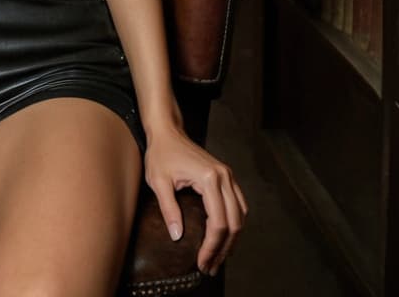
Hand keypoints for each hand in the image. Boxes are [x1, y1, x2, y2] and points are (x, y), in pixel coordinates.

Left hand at [143, 125, 246, 276]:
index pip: (218, 222)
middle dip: (223, 249)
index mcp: (209, 178)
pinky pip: (238, 205)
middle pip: (234, 223)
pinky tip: (223, 237)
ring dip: (231, 239)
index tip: (202, 263)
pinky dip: (234, 224)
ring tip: (217, 257)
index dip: (212, 247)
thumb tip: (178, 237)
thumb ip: (169, 209)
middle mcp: (224, 177)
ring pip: (240, 216)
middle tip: (210, 267)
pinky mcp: (226, 176)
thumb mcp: (158, 181)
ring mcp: (228, 176)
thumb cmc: (161, 153)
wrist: (167, 131)